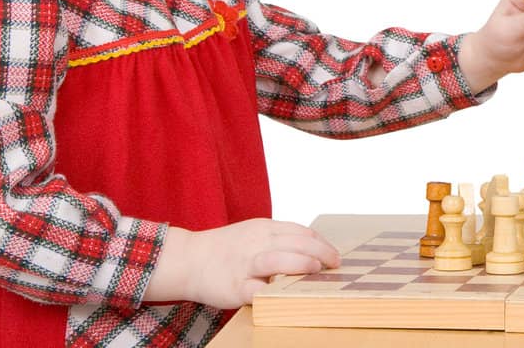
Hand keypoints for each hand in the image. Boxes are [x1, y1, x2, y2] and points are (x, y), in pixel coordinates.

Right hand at [144, 219, 339, 307]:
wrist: (188, 260)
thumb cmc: (226, 249)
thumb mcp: (254, 233)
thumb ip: (279, 238)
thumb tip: (313, 249)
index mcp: (264, 228)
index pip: (301, 231)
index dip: (321, 242)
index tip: (334, 253)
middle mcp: (257, 243)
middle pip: (295, 242)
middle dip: (321, 252)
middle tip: (335, 263)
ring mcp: (245, 265)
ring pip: (277, 260)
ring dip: (301, 264)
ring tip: (316, 269)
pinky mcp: (235, 287)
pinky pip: (256, 290)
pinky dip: (272, 291)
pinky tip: (287, 293)